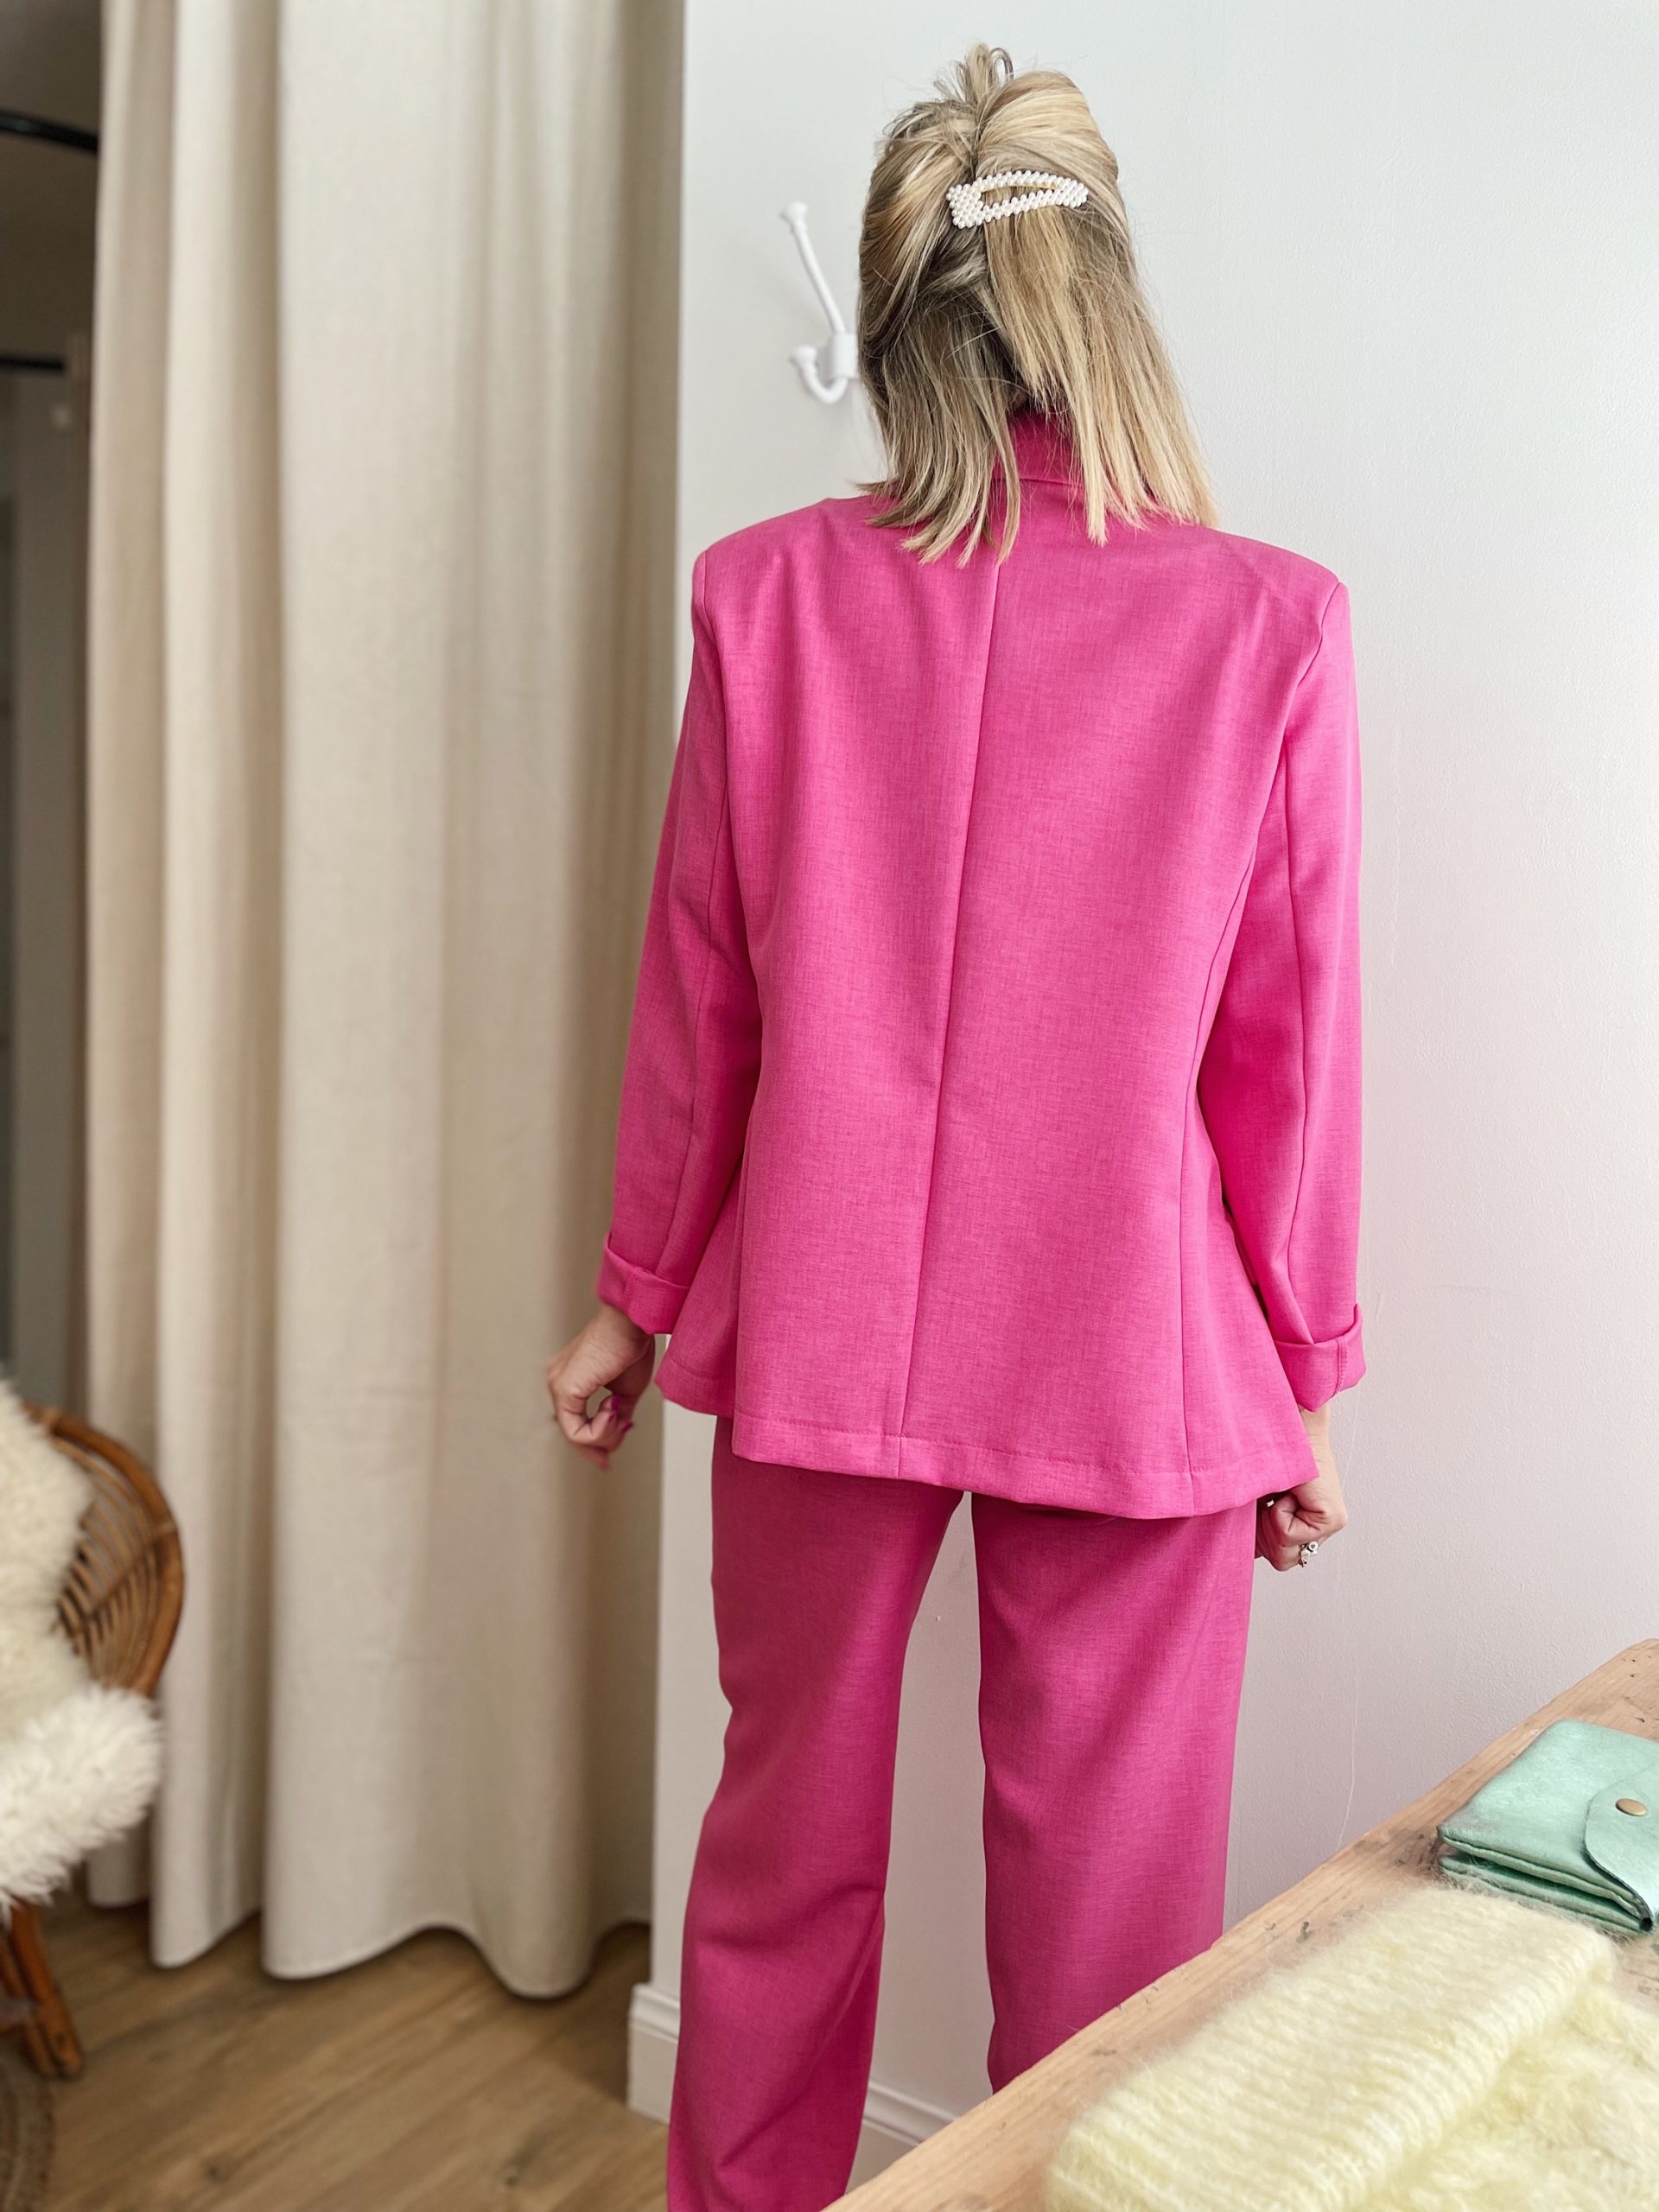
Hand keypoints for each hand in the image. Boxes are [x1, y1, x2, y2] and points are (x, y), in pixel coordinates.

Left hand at [546, 1303, 655, 1466]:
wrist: (632, 1322)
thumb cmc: (631, 1344)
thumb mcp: (627, 1390)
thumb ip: (617, 1414)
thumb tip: (617, 1432)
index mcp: (571, 1378)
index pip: (574, 1421)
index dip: (593, 1443)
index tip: (606, 1459)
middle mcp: (558, 1380)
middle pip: (572, 1432)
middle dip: (596, 1448)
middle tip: (609, 1458)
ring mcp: (557, 1384)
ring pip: (574, 1435)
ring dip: (604, 1435)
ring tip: (621, 1416)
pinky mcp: (563, 1389)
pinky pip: (576, 1431)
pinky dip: (599, 1430)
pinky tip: (614, 1410)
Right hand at [1256, 1404, 1348, 1571]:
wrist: (1284, 1418)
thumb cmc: (1260, 1446)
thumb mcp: (1250, 1493)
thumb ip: (1248, 1524)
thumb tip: (1239, 1548)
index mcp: (1305, 1517)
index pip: (1277, 1554)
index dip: (1258, 1538)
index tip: (1260, 1505)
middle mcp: (1321, 1523)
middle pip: (1282, 1560)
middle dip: (1262, 1538)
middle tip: (1264, 1503)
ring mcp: (1330, 1522)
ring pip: (1284, 1556)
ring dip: (1267, 1526)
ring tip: (1273, 1494)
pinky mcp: (1332, 1517)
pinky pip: (1288, 1535)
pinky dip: (1275, 1513)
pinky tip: (1284, 1489)